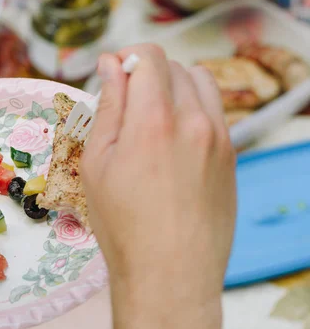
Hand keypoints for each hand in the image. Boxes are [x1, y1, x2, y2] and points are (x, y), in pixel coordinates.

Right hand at [81, 44, 235, 328]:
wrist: (170, 272)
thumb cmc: (123, 224)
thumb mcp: (97, 164)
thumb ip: (107, 107)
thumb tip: (110, 65)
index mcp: (153, 120)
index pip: (148, 56)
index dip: (126, 57)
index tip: (112, 74)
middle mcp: (193, 120)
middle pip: (173, 66)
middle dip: (146, 75)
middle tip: (126, 107)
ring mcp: (218, 137)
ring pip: (200, 83)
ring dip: (174, 88)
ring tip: (152, 120)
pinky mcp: (231, 155)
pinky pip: (214, 111)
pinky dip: (193, 110)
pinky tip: (174, 142)